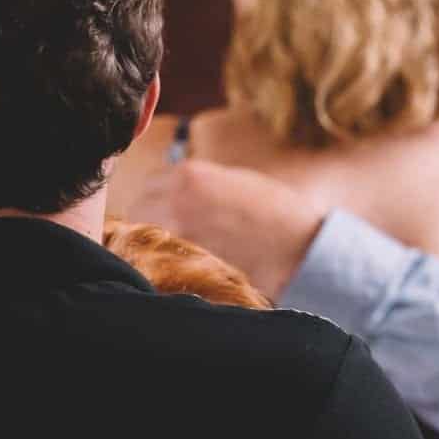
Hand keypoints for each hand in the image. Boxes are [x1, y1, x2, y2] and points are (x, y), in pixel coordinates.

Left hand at [121, 159, 321, 299]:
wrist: (298, 249)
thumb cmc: (277, 214)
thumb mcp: (236, 180)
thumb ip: (201, 182)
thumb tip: (178, 189)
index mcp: (190, 174)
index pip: (151, 181)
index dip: (161, 196)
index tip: (171, 207)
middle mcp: (175, 201)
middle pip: (139, 207)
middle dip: (151, 217)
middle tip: (171, 230)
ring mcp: (176, 234)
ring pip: (141, 235)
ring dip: (152, 240)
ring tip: (175, 248)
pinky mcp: (181, 263)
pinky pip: (155, 260)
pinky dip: (162, 261)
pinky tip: (180, 264)